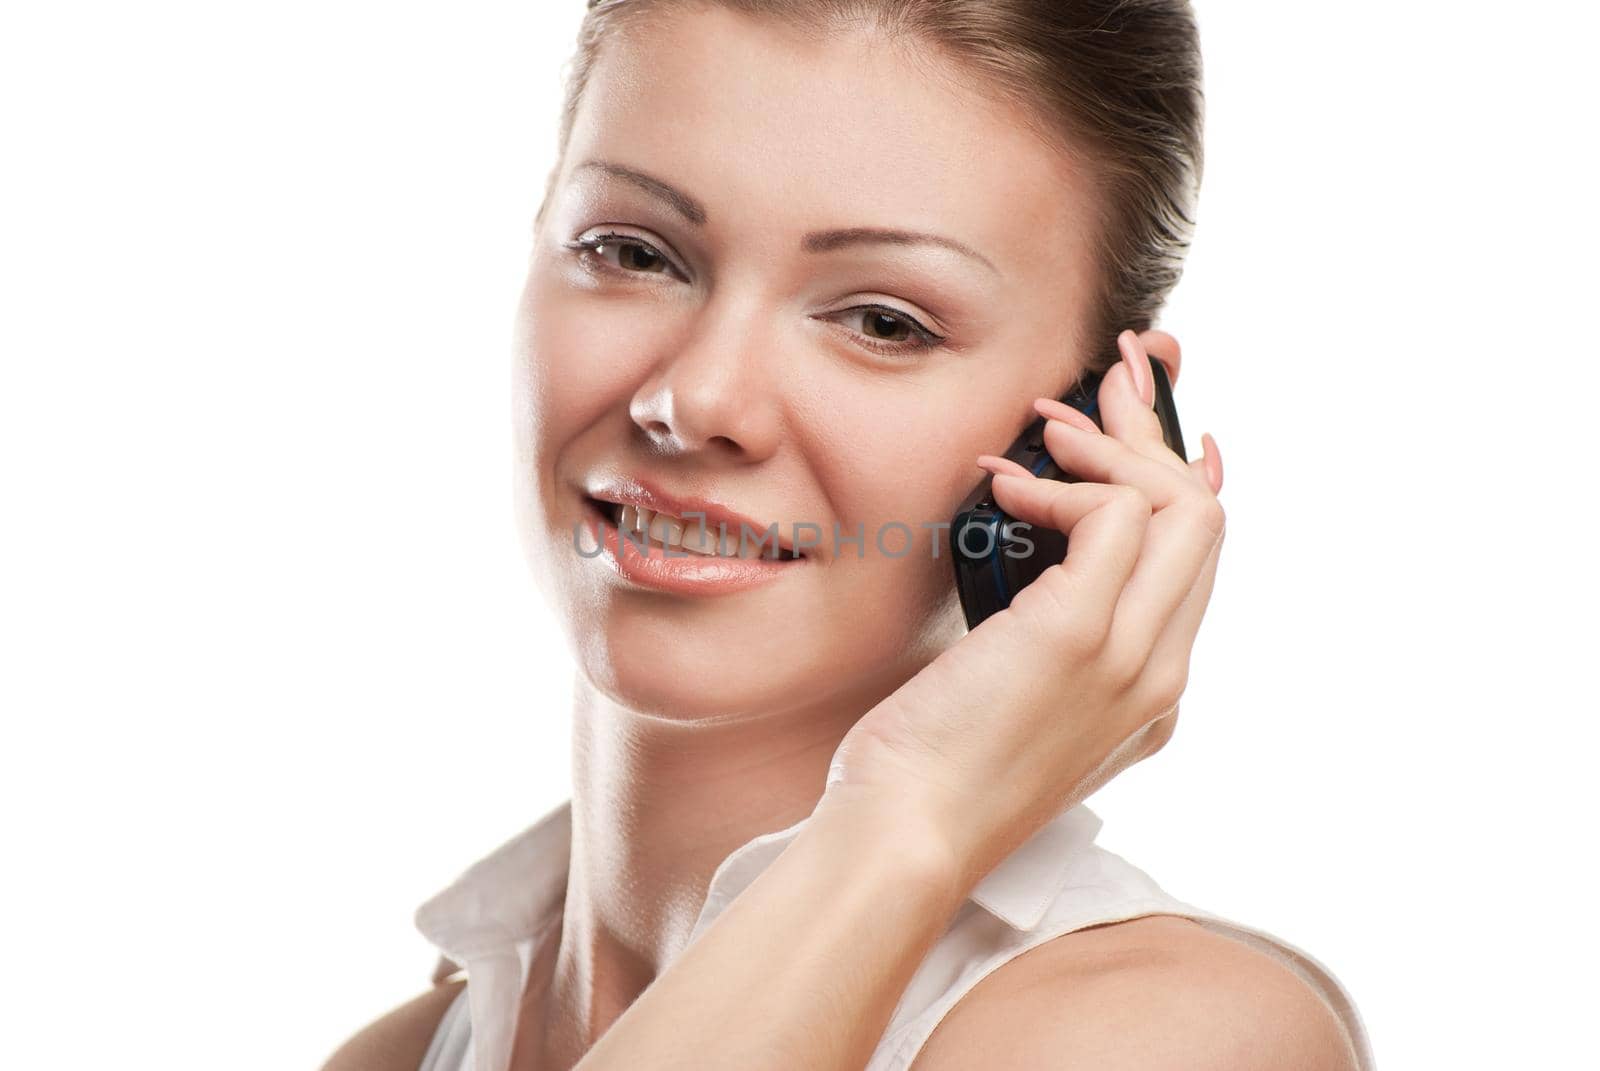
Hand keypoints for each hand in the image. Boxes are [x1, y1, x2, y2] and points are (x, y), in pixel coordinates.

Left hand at [822, 328, 1226, 888]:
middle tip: (1107, 378)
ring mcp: (1128, 657)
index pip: (1200, 561)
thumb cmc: (934, 764)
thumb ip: (1046, 632)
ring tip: (1046, 429)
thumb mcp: (1008, 693)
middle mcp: (1159, 674)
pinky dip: (1061, 484)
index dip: (1185, 479)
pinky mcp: (1079, 635)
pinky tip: (1005, 486)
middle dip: (1157, 435)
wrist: (908, 832)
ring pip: (1183, 507)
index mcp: (1149, 693)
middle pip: (1207, 519)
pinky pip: (1112, 516)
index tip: (1153, 424)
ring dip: (1113, 447)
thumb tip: (1036, 547)